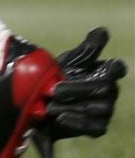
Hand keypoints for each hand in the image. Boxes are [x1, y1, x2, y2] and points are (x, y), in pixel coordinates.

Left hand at [34, 28, 126, 157]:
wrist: (40, 102)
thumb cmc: (57, 76)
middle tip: (54, 89)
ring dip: (73, 106)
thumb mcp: (69, 61)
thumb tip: (103, 30)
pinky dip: (76, 122)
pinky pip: (94, 126)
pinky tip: (60, 116)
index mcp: (105, 73)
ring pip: (98, 109)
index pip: (117, 69)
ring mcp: (106, 110)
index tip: (104, 67)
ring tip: (50, 104)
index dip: (113, 68)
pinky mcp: (98, 126)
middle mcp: (110, 91)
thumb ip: (86, 49)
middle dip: (77, 89)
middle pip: (103, 89)